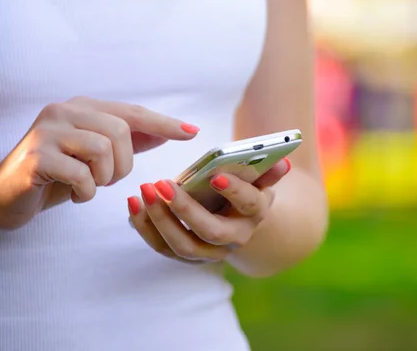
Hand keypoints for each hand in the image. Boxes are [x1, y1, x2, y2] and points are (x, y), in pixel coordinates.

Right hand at [0, 96, 198, 229]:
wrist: (1, 195)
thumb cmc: (54, 174)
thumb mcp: (93, 155)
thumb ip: (126, 141)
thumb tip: (167, 131)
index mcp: (80, 107)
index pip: (131, 112)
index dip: (163, 123)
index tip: (192, 132)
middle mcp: (63, 110)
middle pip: (122, 132)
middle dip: (123, 164)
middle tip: (105, 179)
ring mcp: (47, 131)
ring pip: (104, 151)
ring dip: (104, 179)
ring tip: (87, 185)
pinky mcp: (36, 157)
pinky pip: (82, 176)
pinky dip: (85, 193)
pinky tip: (73, 194)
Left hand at [127, 157, 291, 262]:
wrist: (237, 220)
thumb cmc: (245, 191)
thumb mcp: (259, 179)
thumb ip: (268, 171)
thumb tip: (283, 162)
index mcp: (254, 213)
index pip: (248, 203)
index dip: (233, 190)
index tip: (214, 175)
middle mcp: (233, 239)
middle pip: (208, 231)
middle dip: (184, 209)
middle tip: (162, 183)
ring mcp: (207, 252)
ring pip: (181, 245)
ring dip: (159, 219)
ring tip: (143, 191)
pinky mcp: (184, 254)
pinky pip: (161, 246)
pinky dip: (144, 226)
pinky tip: (133, 203)